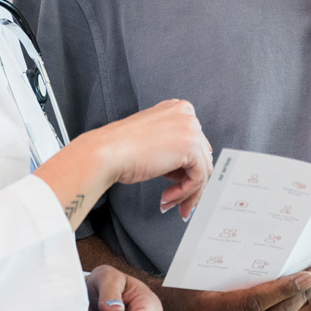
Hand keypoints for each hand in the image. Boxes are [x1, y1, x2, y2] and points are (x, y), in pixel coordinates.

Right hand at [95, 99, 213, 218]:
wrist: (107, 152)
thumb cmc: (120, 148)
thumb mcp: (153, 140)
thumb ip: (173, 147)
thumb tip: (187, 169)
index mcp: (177, 108)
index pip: (195, 142)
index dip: (186, 166)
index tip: (178, 183)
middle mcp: (186, 115)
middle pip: (201, 155)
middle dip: (188, 181)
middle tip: (176, 199)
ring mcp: (190, 129)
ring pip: (203, 169)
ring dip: (187, 191)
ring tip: (170, 201)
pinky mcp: (191, 147)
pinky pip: (199, 178)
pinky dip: (185, 192)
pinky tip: (167, 197)